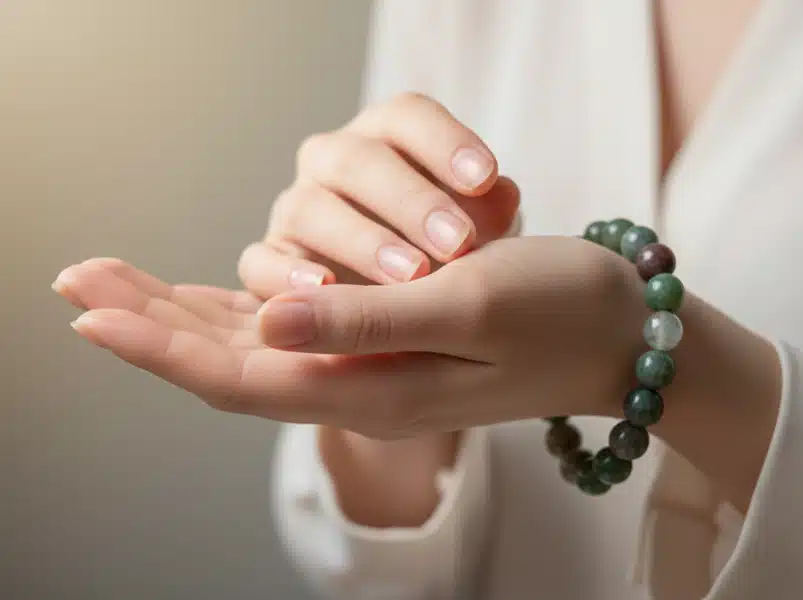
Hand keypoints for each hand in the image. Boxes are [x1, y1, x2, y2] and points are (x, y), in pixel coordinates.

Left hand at [55, 236, 641, 436]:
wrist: (617, 332)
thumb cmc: (557, 309)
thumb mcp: (469, 305)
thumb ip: (368, 321)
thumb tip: (270, 319)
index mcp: (377, 388)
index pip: (241, 372)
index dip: (160, 345)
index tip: (89, 311)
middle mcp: (363, 386)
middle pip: (230, 363)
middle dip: (148, 327)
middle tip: (75, 284)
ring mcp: (375, 369)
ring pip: (254, 348)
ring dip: (180, 319)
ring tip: (115, 288)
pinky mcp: (389, 342)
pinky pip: (293, 333)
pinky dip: (238, 313)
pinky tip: (210, 300)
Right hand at [238, 92, 519, 295]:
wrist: (405, 315)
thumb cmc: (449, 263)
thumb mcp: (485, 239)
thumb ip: (492, 215)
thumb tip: (503, 196)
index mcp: (387, 139)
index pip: (408, 118)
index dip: (445, 142)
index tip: (487, 178)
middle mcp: (333, 163)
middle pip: (358, 160)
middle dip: (410, 200)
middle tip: (457, 242)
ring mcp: (296, 209)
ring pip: (310, 208)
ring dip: (362, 241)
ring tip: (411, 280)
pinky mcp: (265, 260)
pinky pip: (259, 261)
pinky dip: (287, 276)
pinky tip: (326, 293)